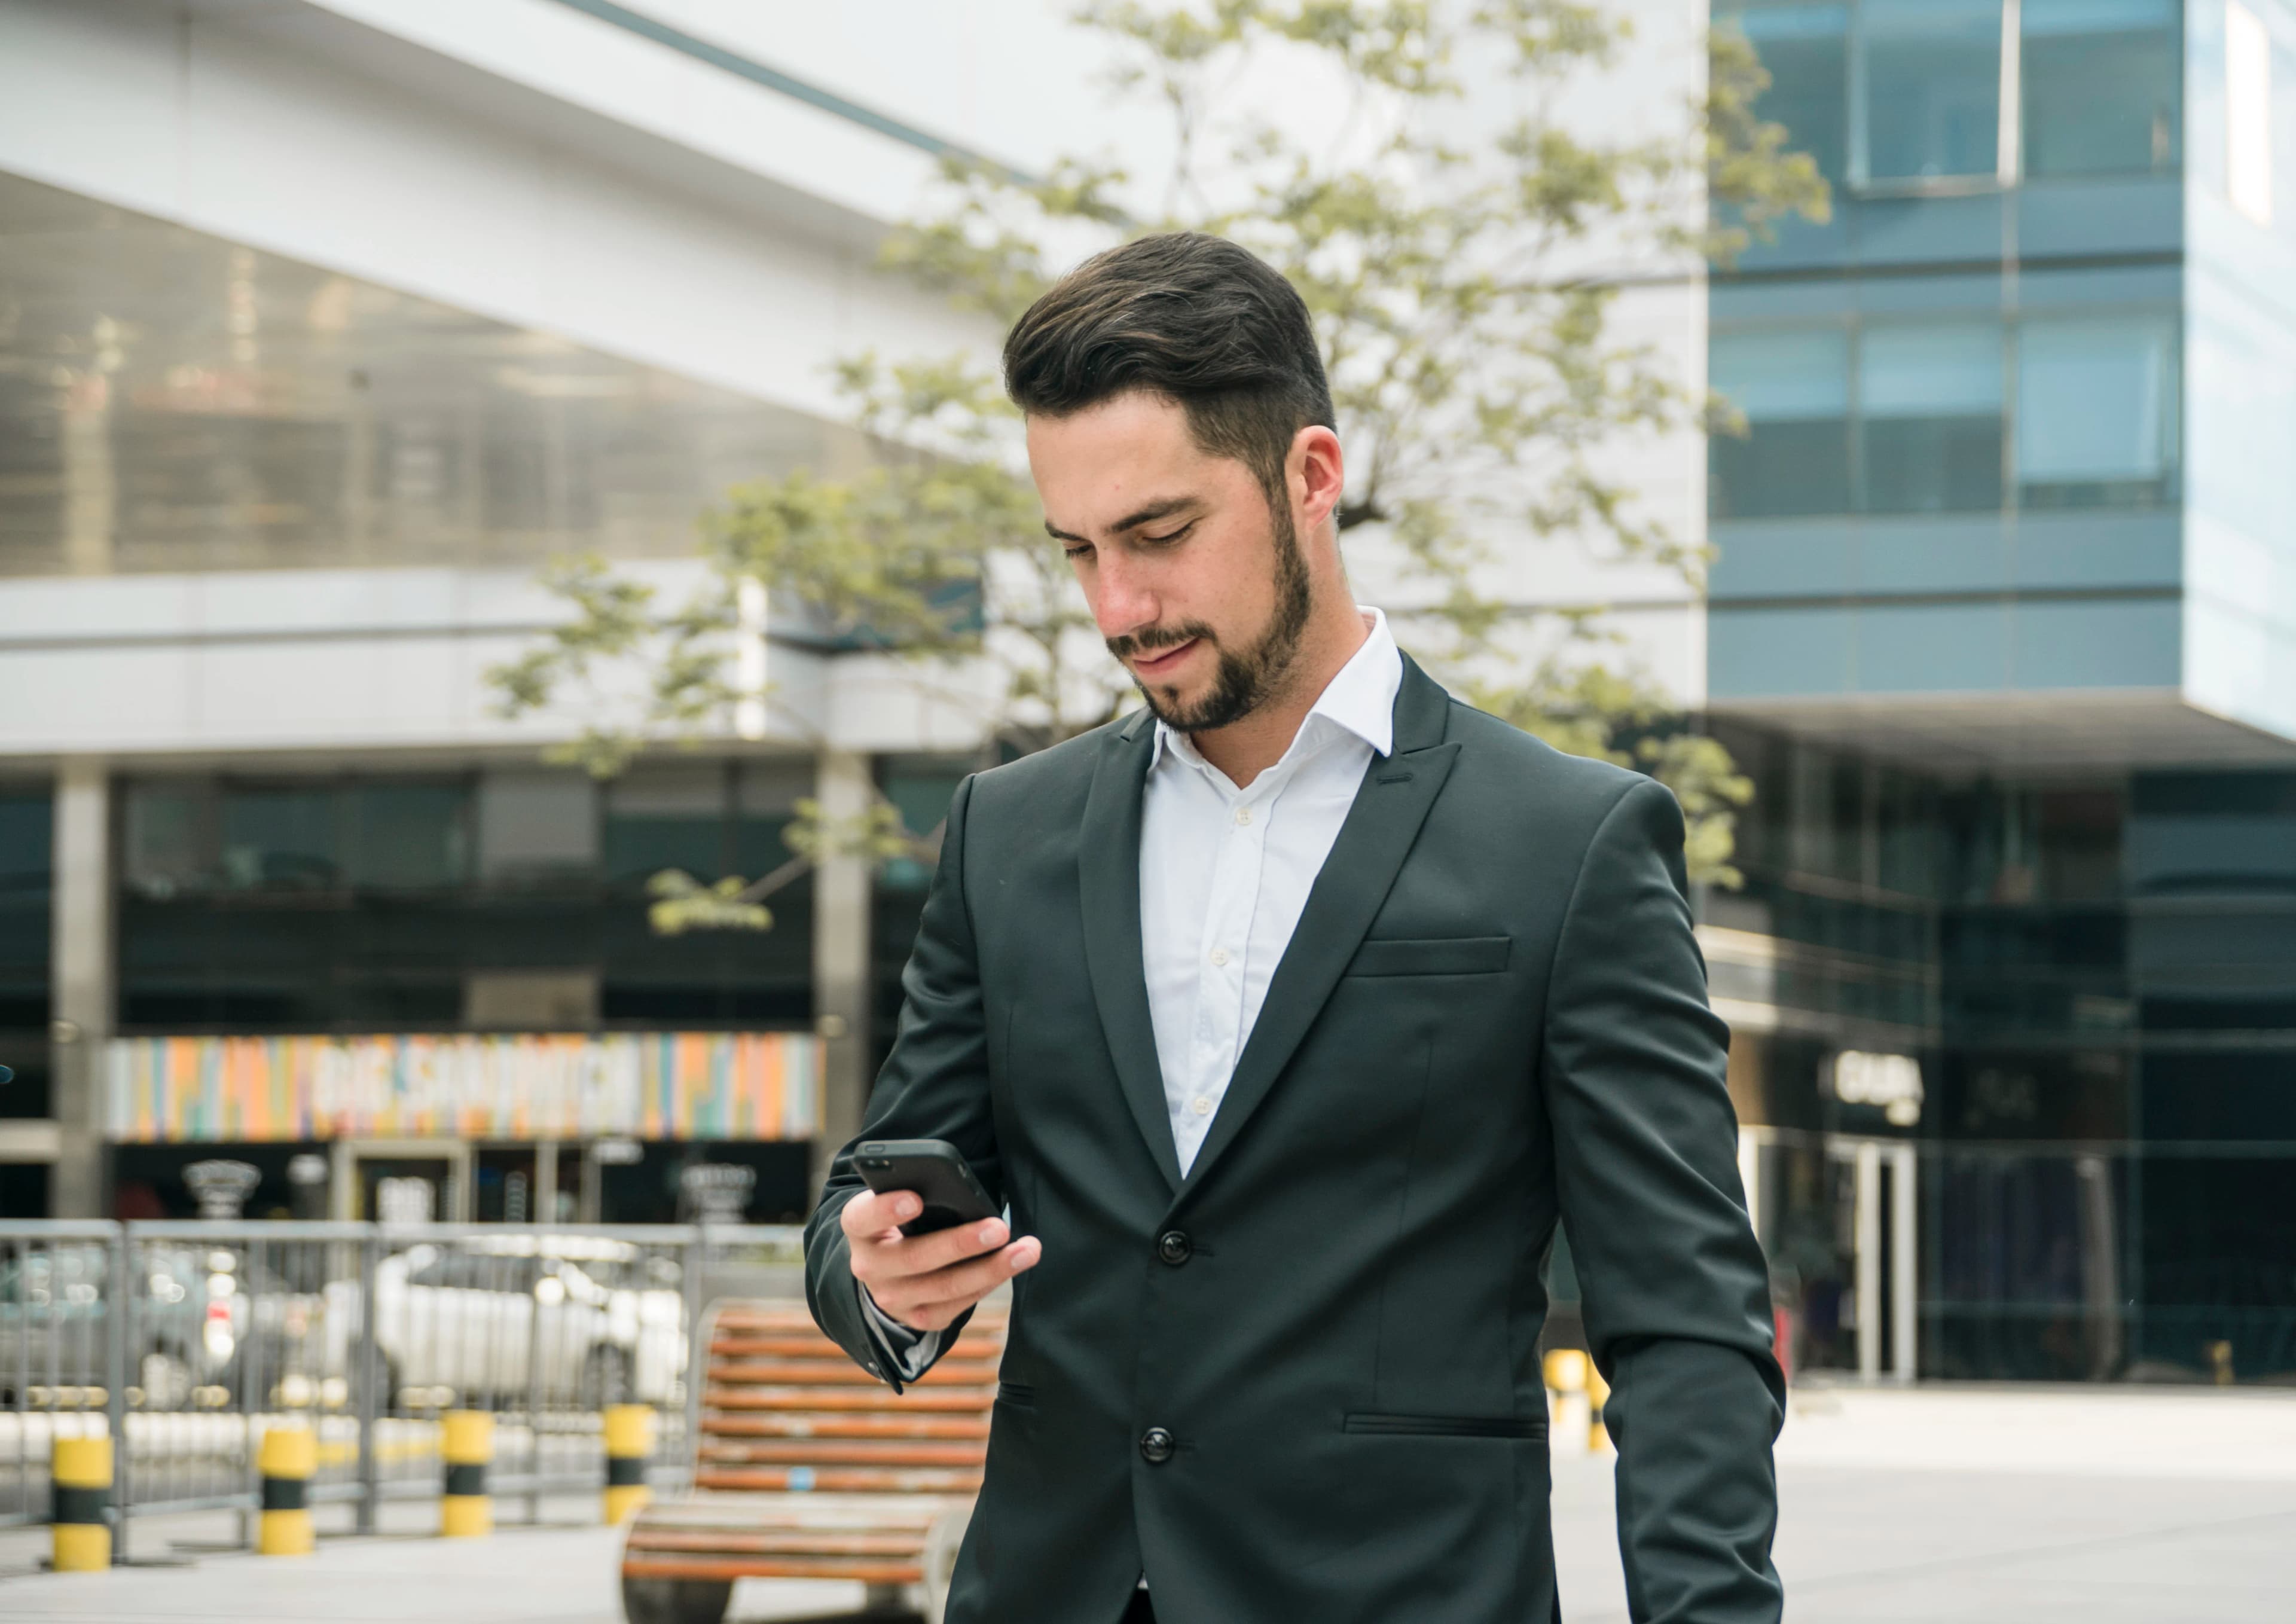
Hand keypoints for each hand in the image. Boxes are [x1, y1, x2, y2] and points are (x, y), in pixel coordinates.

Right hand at [841, 1189, 1041, 1332]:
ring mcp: (891, 1298)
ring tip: (1025, 1250)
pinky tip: (1012, 1266)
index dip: (887, 1209)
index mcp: (859, 1227)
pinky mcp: (917, 1318)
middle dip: (961, 1243)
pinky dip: (988, 1284)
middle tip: (999, 1228)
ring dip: (990, 1268)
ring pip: (944, 1287)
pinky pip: (957, 1305)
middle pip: (915, 1257)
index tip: (916, 1199)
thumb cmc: (903, 1219)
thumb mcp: (900, 1198)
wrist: (887, 1263)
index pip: (864, 1217)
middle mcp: (869, 1267)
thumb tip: (964, 1192)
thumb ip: (920, 1191)